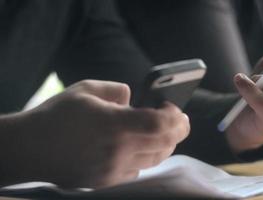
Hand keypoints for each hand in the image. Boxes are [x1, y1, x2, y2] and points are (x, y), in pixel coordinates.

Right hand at [3, 80, 189, 187]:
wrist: (31, 148)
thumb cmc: (57, 116)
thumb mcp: (86, 90)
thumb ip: (116, 90)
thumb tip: (134, 100)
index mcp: (113, 124)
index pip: (160, 125)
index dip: (175, 117)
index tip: (174, 108)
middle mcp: (117, 150)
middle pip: (165, 144)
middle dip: (179, 130)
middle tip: (179, 119)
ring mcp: (113, 170)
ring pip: (155, 160)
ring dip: (165, 144)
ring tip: (161, 132)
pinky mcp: (106, 181)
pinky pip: (138, 170)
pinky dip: (145, 157)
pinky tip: (137, 147)